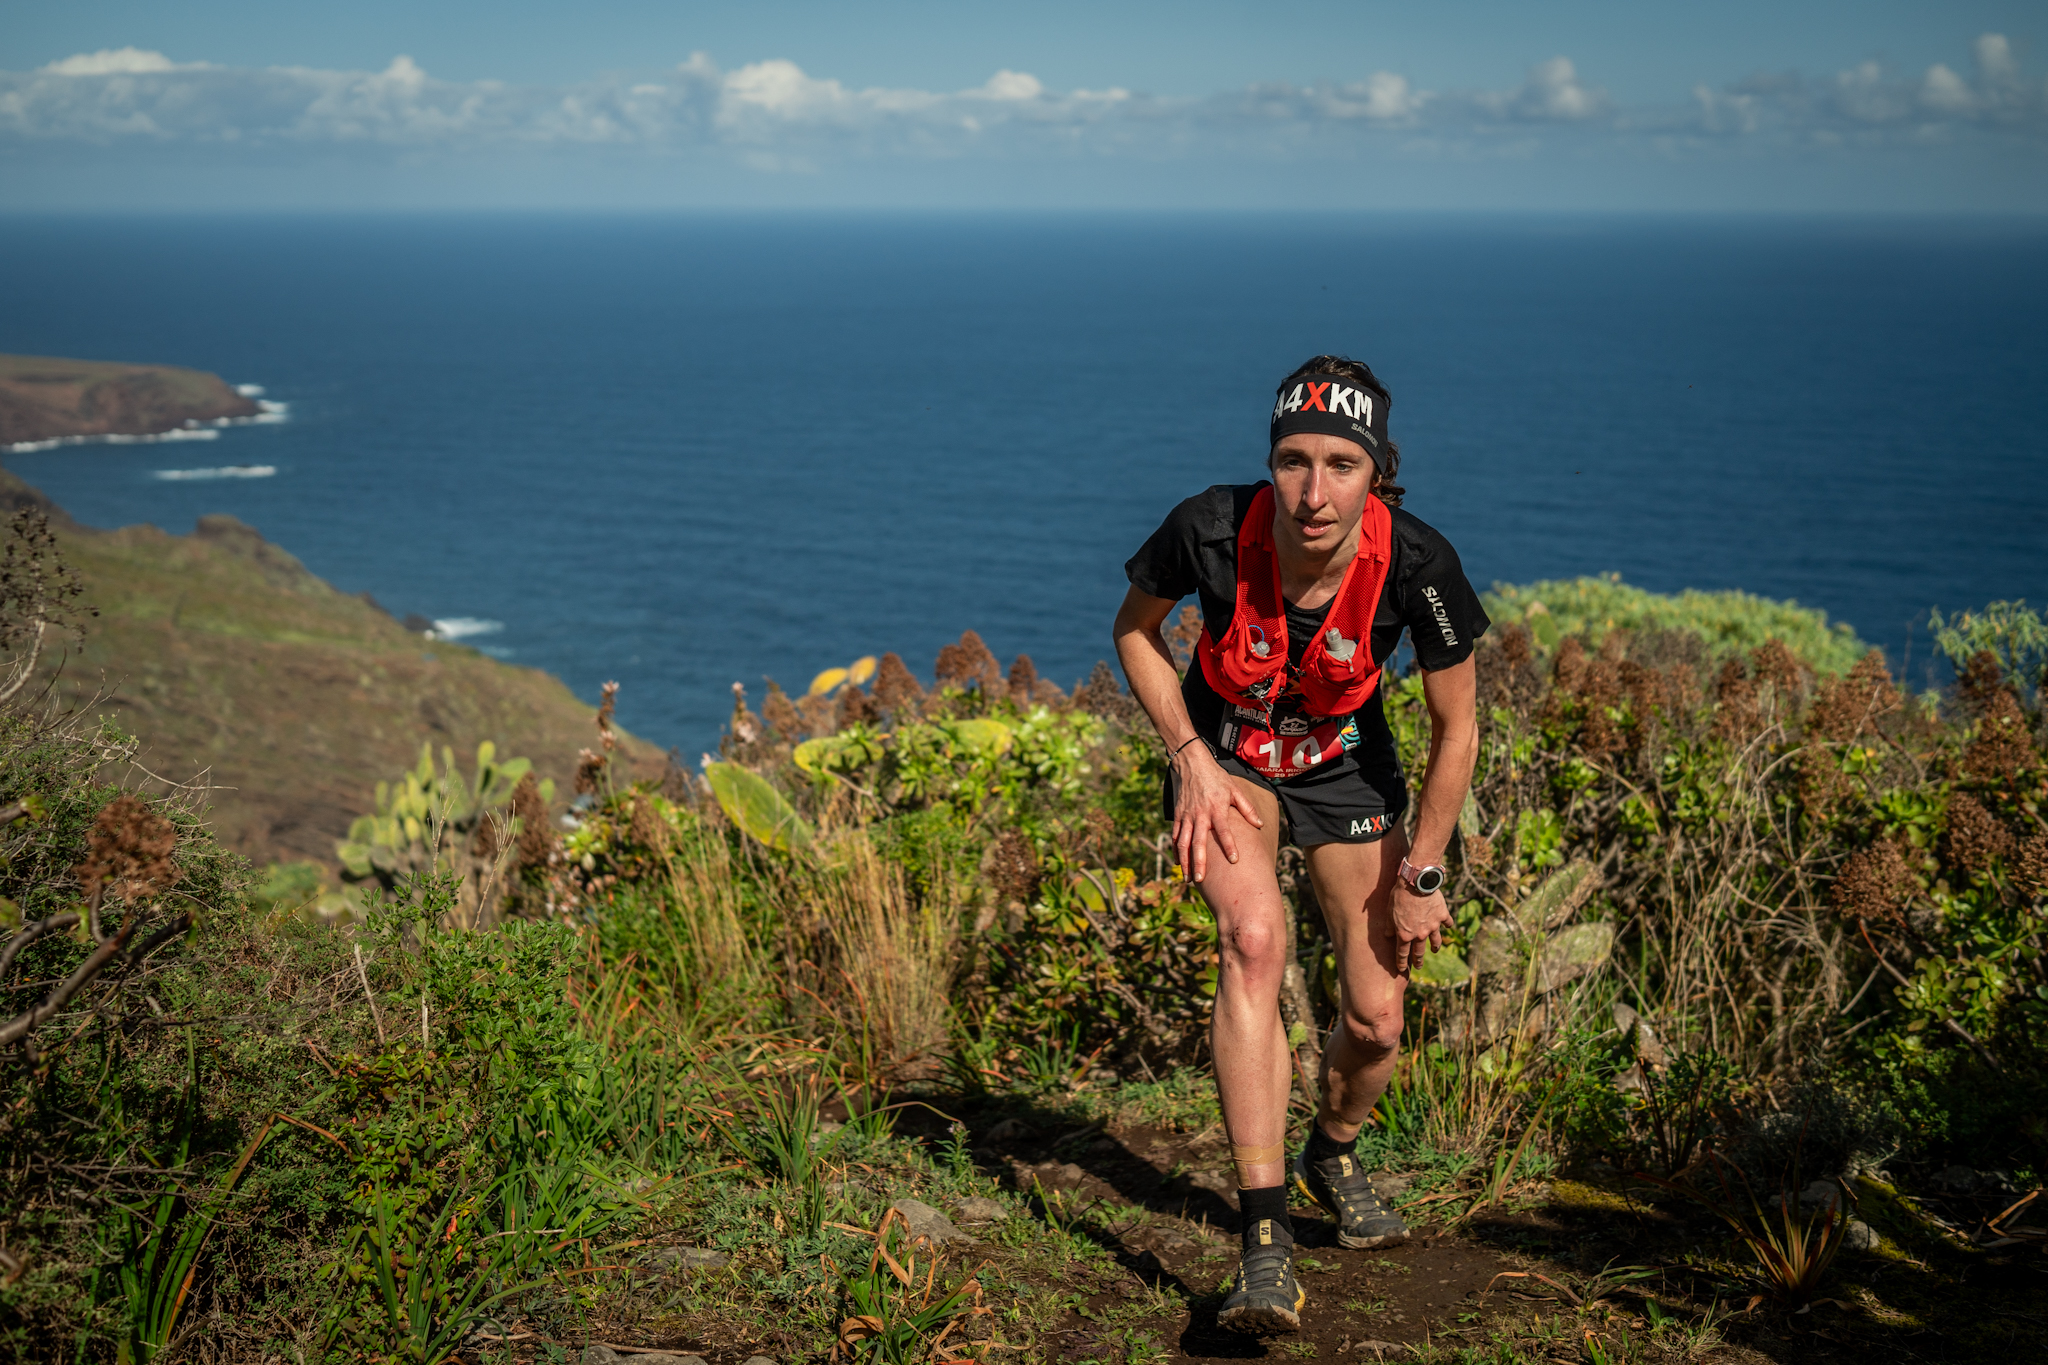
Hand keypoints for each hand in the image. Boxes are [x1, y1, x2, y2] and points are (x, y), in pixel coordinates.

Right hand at [1172, 744, 1262, 883]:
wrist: (1191, 763)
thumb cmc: (1216, 777)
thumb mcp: (1235, 789)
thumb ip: (1247, 808)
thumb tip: (1260, 824)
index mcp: (1216, 808)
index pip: (1223, 830)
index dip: (1229, 845)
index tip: (1234, 860)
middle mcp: (1200, 814)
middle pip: (1198, 842)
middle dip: (1199, 862)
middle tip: (1201, 879)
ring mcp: (1187, 816)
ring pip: (1183, 843)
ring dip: (1185, 861)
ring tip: (1188, 878)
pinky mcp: (1178, 816)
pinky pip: (1176, 836)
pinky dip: (1176, 851)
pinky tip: (1179, 863)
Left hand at [1390, 881, 1451, 973]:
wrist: (1417, 883)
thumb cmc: (1399, 896)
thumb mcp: (1389, 911)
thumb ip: (1389, 926)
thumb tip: (1387, 935)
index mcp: (1405, 934)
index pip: (1402, 954)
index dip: (1401, 963)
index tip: (1401, 970)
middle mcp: (1420, 934)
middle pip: (1419, 951)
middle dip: (1418, 961)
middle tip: (1418, 967)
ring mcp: (1433, 926)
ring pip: (1435, 941)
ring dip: (1435, 947)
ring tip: (1434, 950)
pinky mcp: (1442, 916)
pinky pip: (1447, 923)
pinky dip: (1447, 925)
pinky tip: (1448, 926)